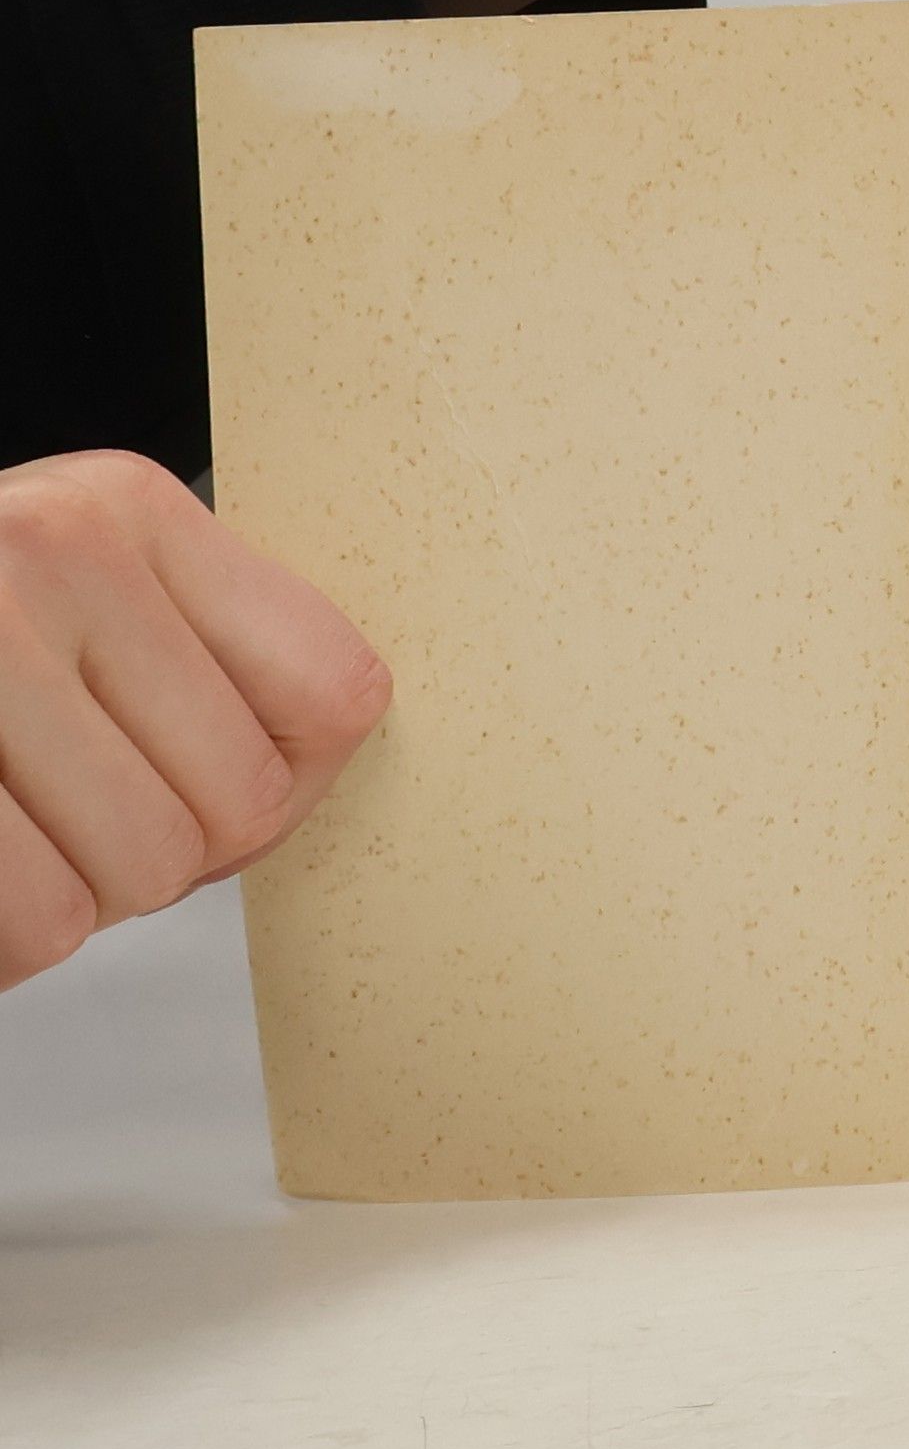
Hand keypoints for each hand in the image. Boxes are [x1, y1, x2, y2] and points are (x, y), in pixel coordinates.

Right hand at [0, 452, 391, 989]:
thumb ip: (198, 659)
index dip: (288, 782)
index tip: (210, 785)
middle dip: (163, 848)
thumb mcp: (77, 601)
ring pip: (140, 876)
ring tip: (9, 824)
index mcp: (127, 511)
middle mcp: (49, 552)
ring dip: (73, 893)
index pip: (335, 693)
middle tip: (64, 809)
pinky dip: (6, 938)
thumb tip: (304, 784)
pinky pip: (39, 922)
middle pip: (239, 807)